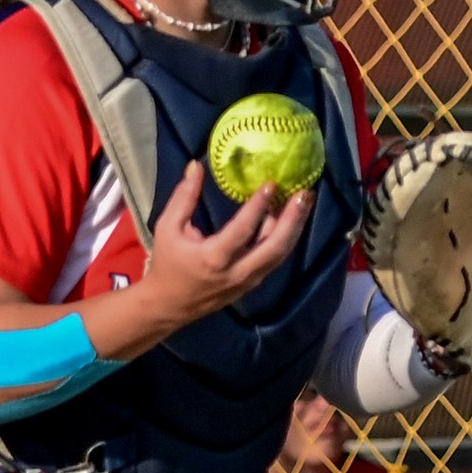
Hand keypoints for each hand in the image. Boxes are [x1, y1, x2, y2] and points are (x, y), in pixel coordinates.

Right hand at [135, 161, 312, 333]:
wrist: (169, 305)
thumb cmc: (167, 264)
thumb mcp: (167, 228)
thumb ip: (184, 198)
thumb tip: (196, 166)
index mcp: (213, 257)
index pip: (243, 229)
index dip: (258, 206)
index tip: (271, 183)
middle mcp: (236, 271)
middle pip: (275, 245)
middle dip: (293, 218)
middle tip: (304, 193)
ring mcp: (248, 280)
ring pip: (280, 253)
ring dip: (294, 226)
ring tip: (303, 201)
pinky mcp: (253, 283)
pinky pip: (275, 258)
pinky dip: (285, 237)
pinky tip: (289, 218)